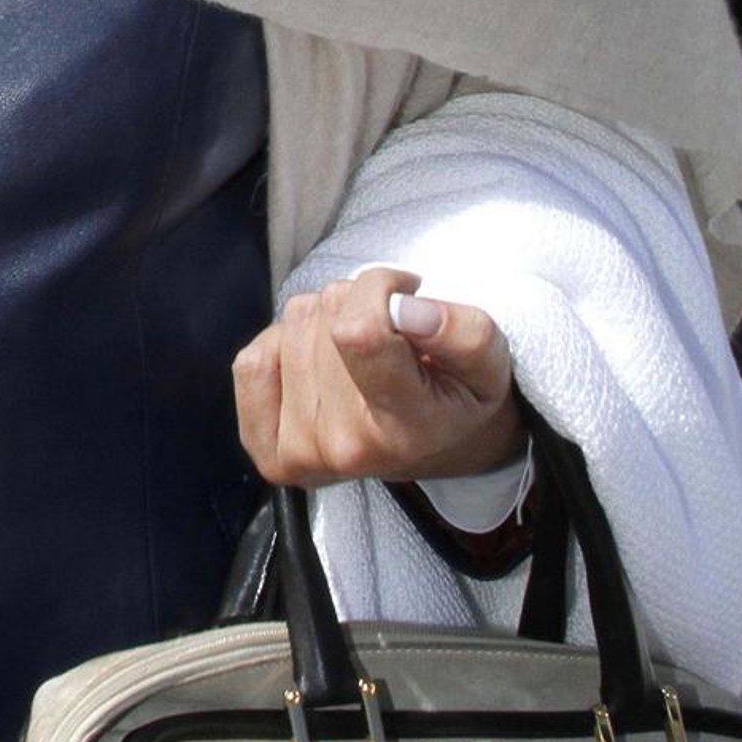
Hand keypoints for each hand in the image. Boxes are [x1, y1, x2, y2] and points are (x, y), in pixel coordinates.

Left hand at [234, 266, 521, 488]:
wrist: (436, 448)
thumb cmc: (460, 396)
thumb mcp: (488, 362)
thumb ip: (459, 331)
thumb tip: (402, 307)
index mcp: (403, 428)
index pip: (357, 332)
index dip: (378, 289)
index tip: (405, 294)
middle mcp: (344, 447)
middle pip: (327, 318)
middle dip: (359, 302)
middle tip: (390, 330)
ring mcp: (298, 452)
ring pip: (293, 324)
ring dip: (326, 317)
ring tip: (361, 347)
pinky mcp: (265, 447)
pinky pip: (252, 359)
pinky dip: (285, 342)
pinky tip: (321, 362)